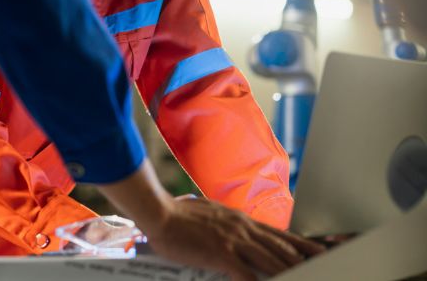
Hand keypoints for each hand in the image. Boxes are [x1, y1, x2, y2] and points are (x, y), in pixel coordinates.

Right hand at [147, 196, 324, 280]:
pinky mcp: (221, 253)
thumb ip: (227, 224)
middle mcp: (243, 229)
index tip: (321, 252)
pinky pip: (246, 275)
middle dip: (305, 262)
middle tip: (326, 270)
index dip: (302, 245)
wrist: (160, 212)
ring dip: (289, 272)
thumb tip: (235, 232)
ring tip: (305, 278)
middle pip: (281, 249)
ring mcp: (233, 241)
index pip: (279, 234)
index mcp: (241, 220)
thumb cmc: (179, 215)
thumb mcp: (211, 214)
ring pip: (271, 261)